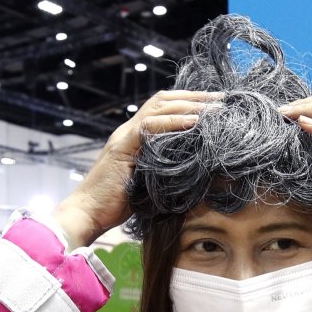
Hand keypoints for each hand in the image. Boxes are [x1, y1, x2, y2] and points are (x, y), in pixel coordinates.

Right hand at [53, 90, 222, 246]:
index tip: (217, 105)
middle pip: (163, 101)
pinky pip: (148, 127)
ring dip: (189, 106)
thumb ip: (172, 171)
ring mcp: (124, 137)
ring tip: (215, 108)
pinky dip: (172, 122)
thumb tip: (207, 172)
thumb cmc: (120, 205)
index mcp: (136, 137)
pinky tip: (193, 122)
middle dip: (195, 97)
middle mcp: (129, 130)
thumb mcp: (154, 184)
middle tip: (223, 99)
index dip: (190, 103)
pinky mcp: (121, 148)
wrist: (88, 213)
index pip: (164, 108)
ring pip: (157, 108)